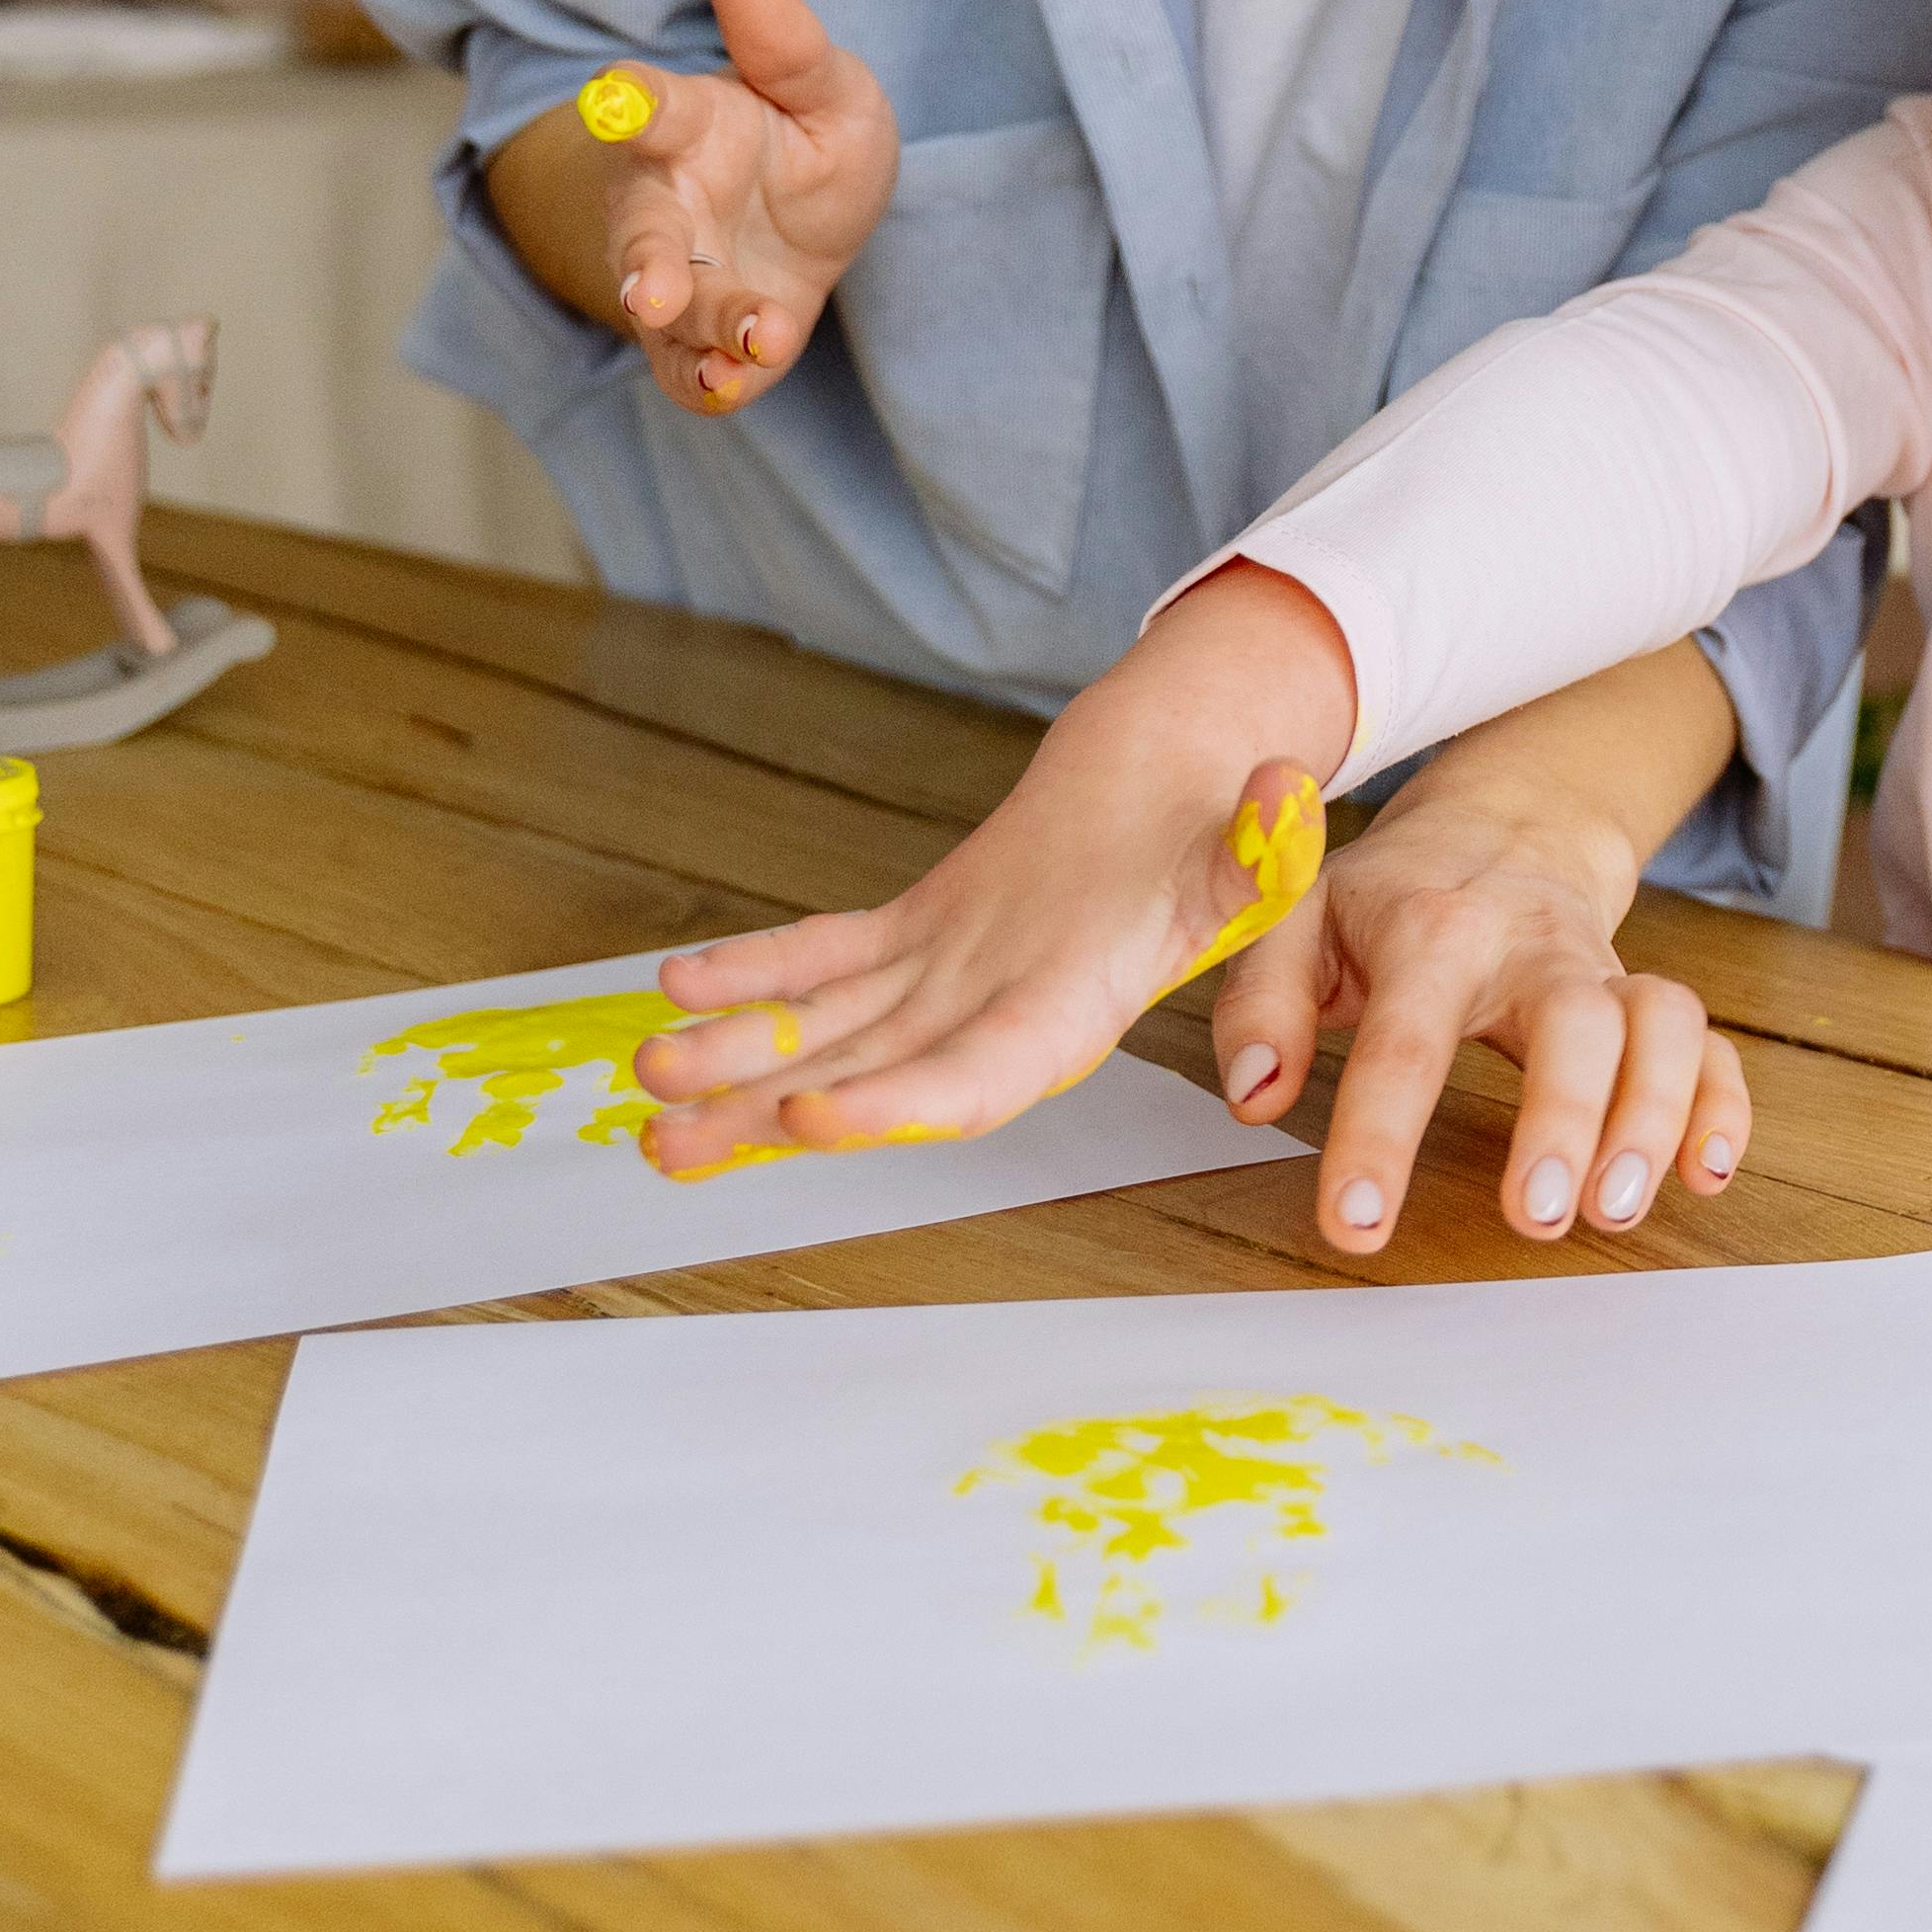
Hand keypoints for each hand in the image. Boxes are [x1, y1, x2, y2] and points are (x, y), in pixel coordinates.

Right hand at [523, 0, 898, 416]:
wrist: (813, 222)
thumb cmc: (805, 139)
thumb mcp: (826, 87)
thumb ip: (787, 43)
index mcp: (689, 124)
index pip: (650, 106)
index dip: (631, 102)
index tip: (616, 99)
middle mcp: (666, 203)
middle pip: (643, 234)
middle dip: (645, 265)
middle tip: (649, 294)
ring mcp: (676, 276)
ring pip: (667, 311)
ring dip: (701, 328)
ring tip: (754, 339)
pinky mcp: (697, 338)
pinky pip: (687, 368)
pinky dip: (708, 380)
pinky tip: (738, 382)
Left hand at [632, 563, 1356, 1174]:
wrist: (1175, 807)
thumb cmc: (1216, 839)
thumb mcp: (1249, 844)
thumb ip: (1260, 844)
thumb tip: (1286, 795)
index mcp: (1066, 1012)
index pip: (972, 1081)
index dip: (893, 1108)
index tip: (810, 1119)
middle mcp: (991, 1013)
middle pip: (870, 1080)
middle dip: (767, 1112)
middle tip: (669, 1136)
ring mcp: (942, 979)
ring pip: (827, 1031)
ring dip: (736, 1058)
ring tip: (645, 1080)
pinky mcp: (912, 936)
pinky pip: (823, 959)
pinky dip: (753, 969)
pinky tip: (677, 982)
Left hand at [1208, 719, 1751, 1262]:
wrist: (1502, 820)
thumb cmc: (1390, 894)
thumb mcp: (1299, 918)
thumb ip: (1264, 1000)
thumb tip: (1256, 1093)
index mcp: (1431, 931)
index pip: (1404, 1037)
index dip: (1380, 1134)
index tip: (1358, 1223)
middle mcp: (1532, 947)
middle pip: (1575, 1017)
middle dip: (1566, 1118)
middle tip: (1541, 1218)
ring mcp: (1601, 971)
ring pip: (1662, 1023)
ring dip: (1654, 1116)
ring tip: (1617, 1209)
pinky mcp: (1647, 1000)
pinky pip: (1711, 1043)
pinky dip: (1722, 1106)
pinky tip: (1706, 1173)